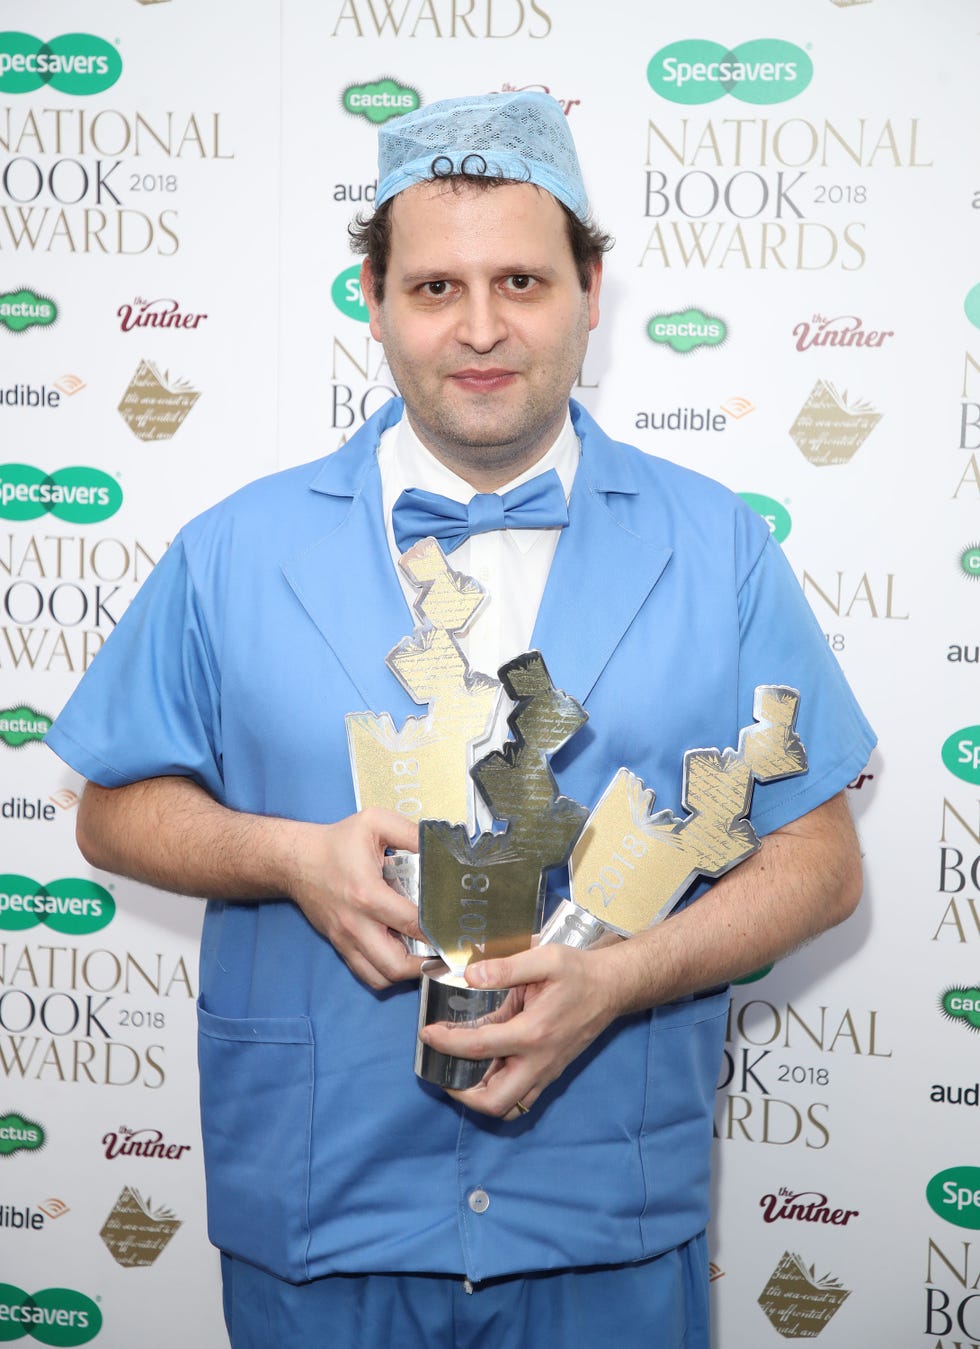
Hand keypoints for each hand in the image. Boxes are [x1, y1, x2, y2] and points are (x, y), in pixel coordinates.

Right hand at [281, 807, 424, 989]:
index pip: (411, 922)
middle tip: (442, 949)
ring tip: (424, 955)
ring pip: (381, 977)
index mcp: (368, 893)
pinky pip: (366, 974)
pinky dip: (387, 973)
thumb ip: (410, 833)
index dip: (437, 930)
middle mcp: (356, 923)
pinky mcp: (340, 946)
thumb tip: (440, 847)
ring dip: (407, 973)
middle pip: (396, 964)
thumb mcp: (375, 823)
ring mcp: (346, 939)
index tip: (455, 929)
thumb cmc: (337, 842)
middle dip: (425, 963)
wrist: (296, 860)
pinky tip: (401, 955)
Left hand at [417, 944, 621, 1118]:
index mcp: (533, 1032)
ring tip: (459, 1073)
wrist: (611, 988)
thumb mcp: (545, 958)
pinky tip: (485, 1069)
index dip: (446, 1042)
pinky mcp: (550, 1073)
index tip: (427, 1033)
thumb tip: (470, 976)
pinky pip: (521, 1099)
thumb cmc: (578, 972)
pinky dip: (498, 1093)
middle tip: (442, 1068)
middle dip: (460, 1093)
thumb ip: (506, 967)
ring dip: (479, 1098)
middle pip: (494, 1102)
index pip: (478, 1047)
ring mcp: (546, 1072)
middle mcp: (539, 1061)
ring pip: (508, 1108)